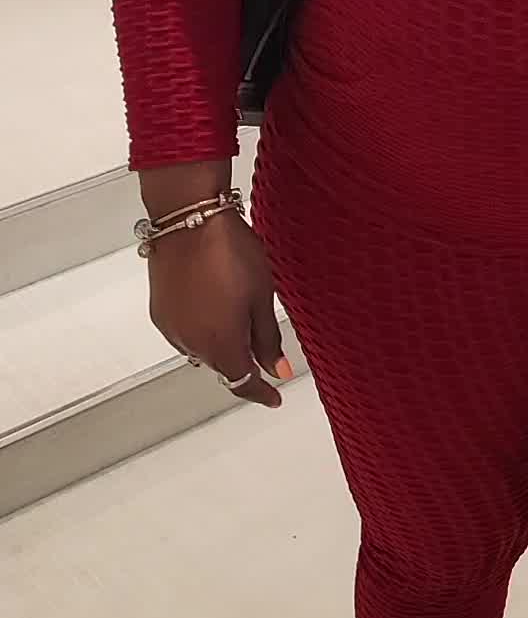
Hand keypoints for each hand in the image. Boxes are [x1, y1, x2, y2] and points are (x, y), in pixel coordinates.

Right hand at [147, 211, 290, 408]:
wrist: (189, 220)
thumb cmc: (230, 252)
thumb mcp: (262, 296)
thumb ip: (268, 339)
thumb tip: (278, 371)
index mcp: (222, 345)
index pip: (243, 383)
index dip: (261, 393)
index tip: (274, 397)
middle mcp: (191, 345)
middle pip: (222, 366)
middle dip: (243, 362)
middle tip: (264, 350)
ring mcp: (172, 328)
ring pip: (202, 350)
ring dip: (221, 344)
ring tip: (238, 316)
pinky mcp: (159, 312)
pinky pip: (185, 333)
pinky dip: (201, 329)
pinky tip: (213, 305)